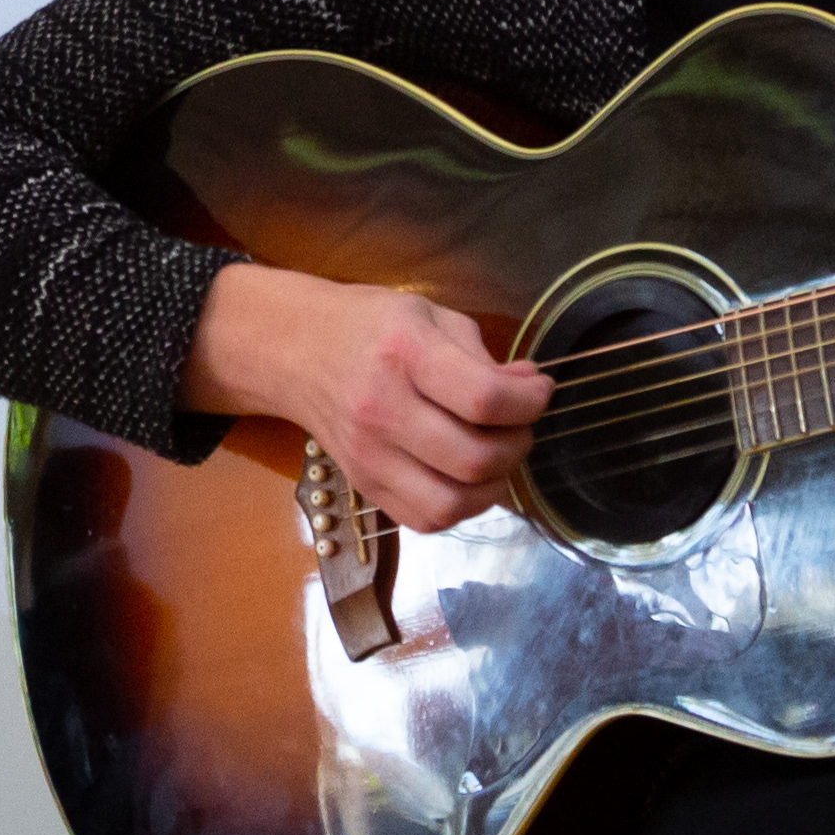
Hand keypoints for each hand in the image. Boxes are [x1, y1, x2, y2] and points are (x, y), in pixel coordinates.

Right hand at [184, 261, 554, 531]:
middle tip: (518, 424)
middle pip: (473, 459)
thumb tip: (528, 389)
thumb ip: (481, 354)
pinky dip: (461, 506)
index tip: (539, 389)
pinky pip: (427, 520)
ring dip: (493, 486)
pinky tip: (465, 476)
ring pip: (452, 504)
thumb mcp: (428, 315)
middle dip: (518, 445)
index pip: (484, 399)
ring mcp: (369, 456)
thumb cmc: (368, 325)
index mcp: (403, 352)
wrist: (295, 351)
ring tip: (495, 455)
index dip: (529, 401)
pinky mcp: (365, 486)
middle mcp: (382, 409)